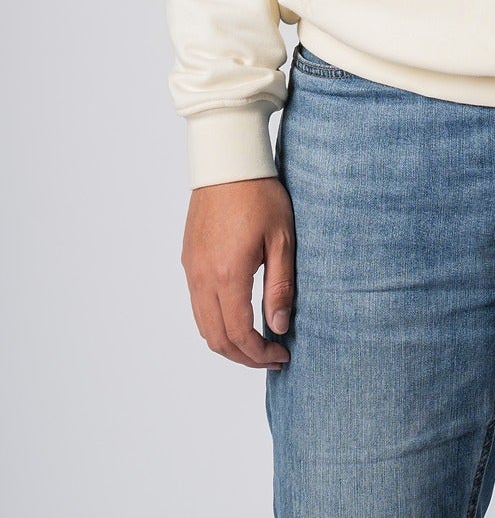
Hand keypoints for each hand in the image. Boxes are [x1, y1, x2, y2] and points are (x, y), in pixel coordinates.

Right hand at [181, 177, 295, 368]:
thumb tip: (279, 326)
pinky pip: (197, 305)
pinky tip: (238, 316)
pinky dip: (215, 322)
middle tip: (271, 356)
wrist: (227, 161)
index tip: (282, 355)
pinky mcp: (188, 259)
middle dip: (244, 356)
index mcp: (227, 275)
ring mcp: (191, 269)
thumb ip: (280, 286)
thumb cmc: (260, 194)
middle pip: (216, 338)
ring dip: (228, 342)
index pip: (239, 334)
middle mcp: (202, 277)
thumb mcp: (281, 239)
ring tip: (257, 342)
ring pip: (202, 325)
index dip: (260, 353)